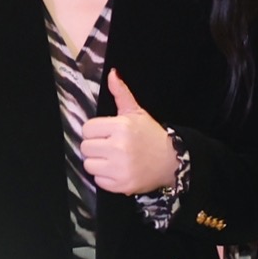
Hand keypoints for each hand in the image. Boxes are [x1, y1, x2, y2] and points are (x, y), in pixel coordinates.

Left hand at [81, 71, 179, 194]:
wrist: (171, 160)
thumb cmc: (150, 135)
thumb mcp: (136, 112)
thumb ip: (121, 93)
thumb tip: (112, 73)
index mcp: (121, 126)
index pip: (87, 129)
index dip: (95, 131)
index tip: (106, 134)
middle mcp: (119, 147)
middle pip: (85, 147)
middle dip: (95, 147)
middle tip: (109, 147)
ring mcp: (120, 168)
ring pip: (89, 164)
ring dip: (98, 163)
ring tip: (113, 159)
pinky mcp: (121, 185)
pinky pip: (98, 181)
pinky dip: (105, 178)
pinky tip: (118, 170)